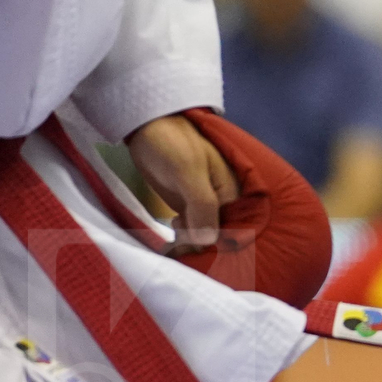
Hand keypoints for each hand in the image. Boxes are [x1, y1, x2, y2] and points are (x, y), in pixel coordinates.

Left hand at [127, 113, 239, 252]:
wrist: (148, 127)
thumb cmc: (171, 144)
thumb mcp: (188, 171)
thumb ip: (202, 205)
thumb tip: (208, 242)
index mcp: (233, 192)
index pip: (234, 230)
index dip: (219, 247)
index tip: (198, 255)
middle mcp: (223, 202)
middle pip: (220, 237)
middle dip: (202, 249)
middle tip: (178, 251)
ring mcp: (204, 205)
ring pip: (203, 237)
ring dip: (189, 247)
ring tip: (172, 248)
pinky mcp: (187, 208)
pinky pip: (190, 231)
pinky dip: (181, 240)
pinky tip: (170, 243)